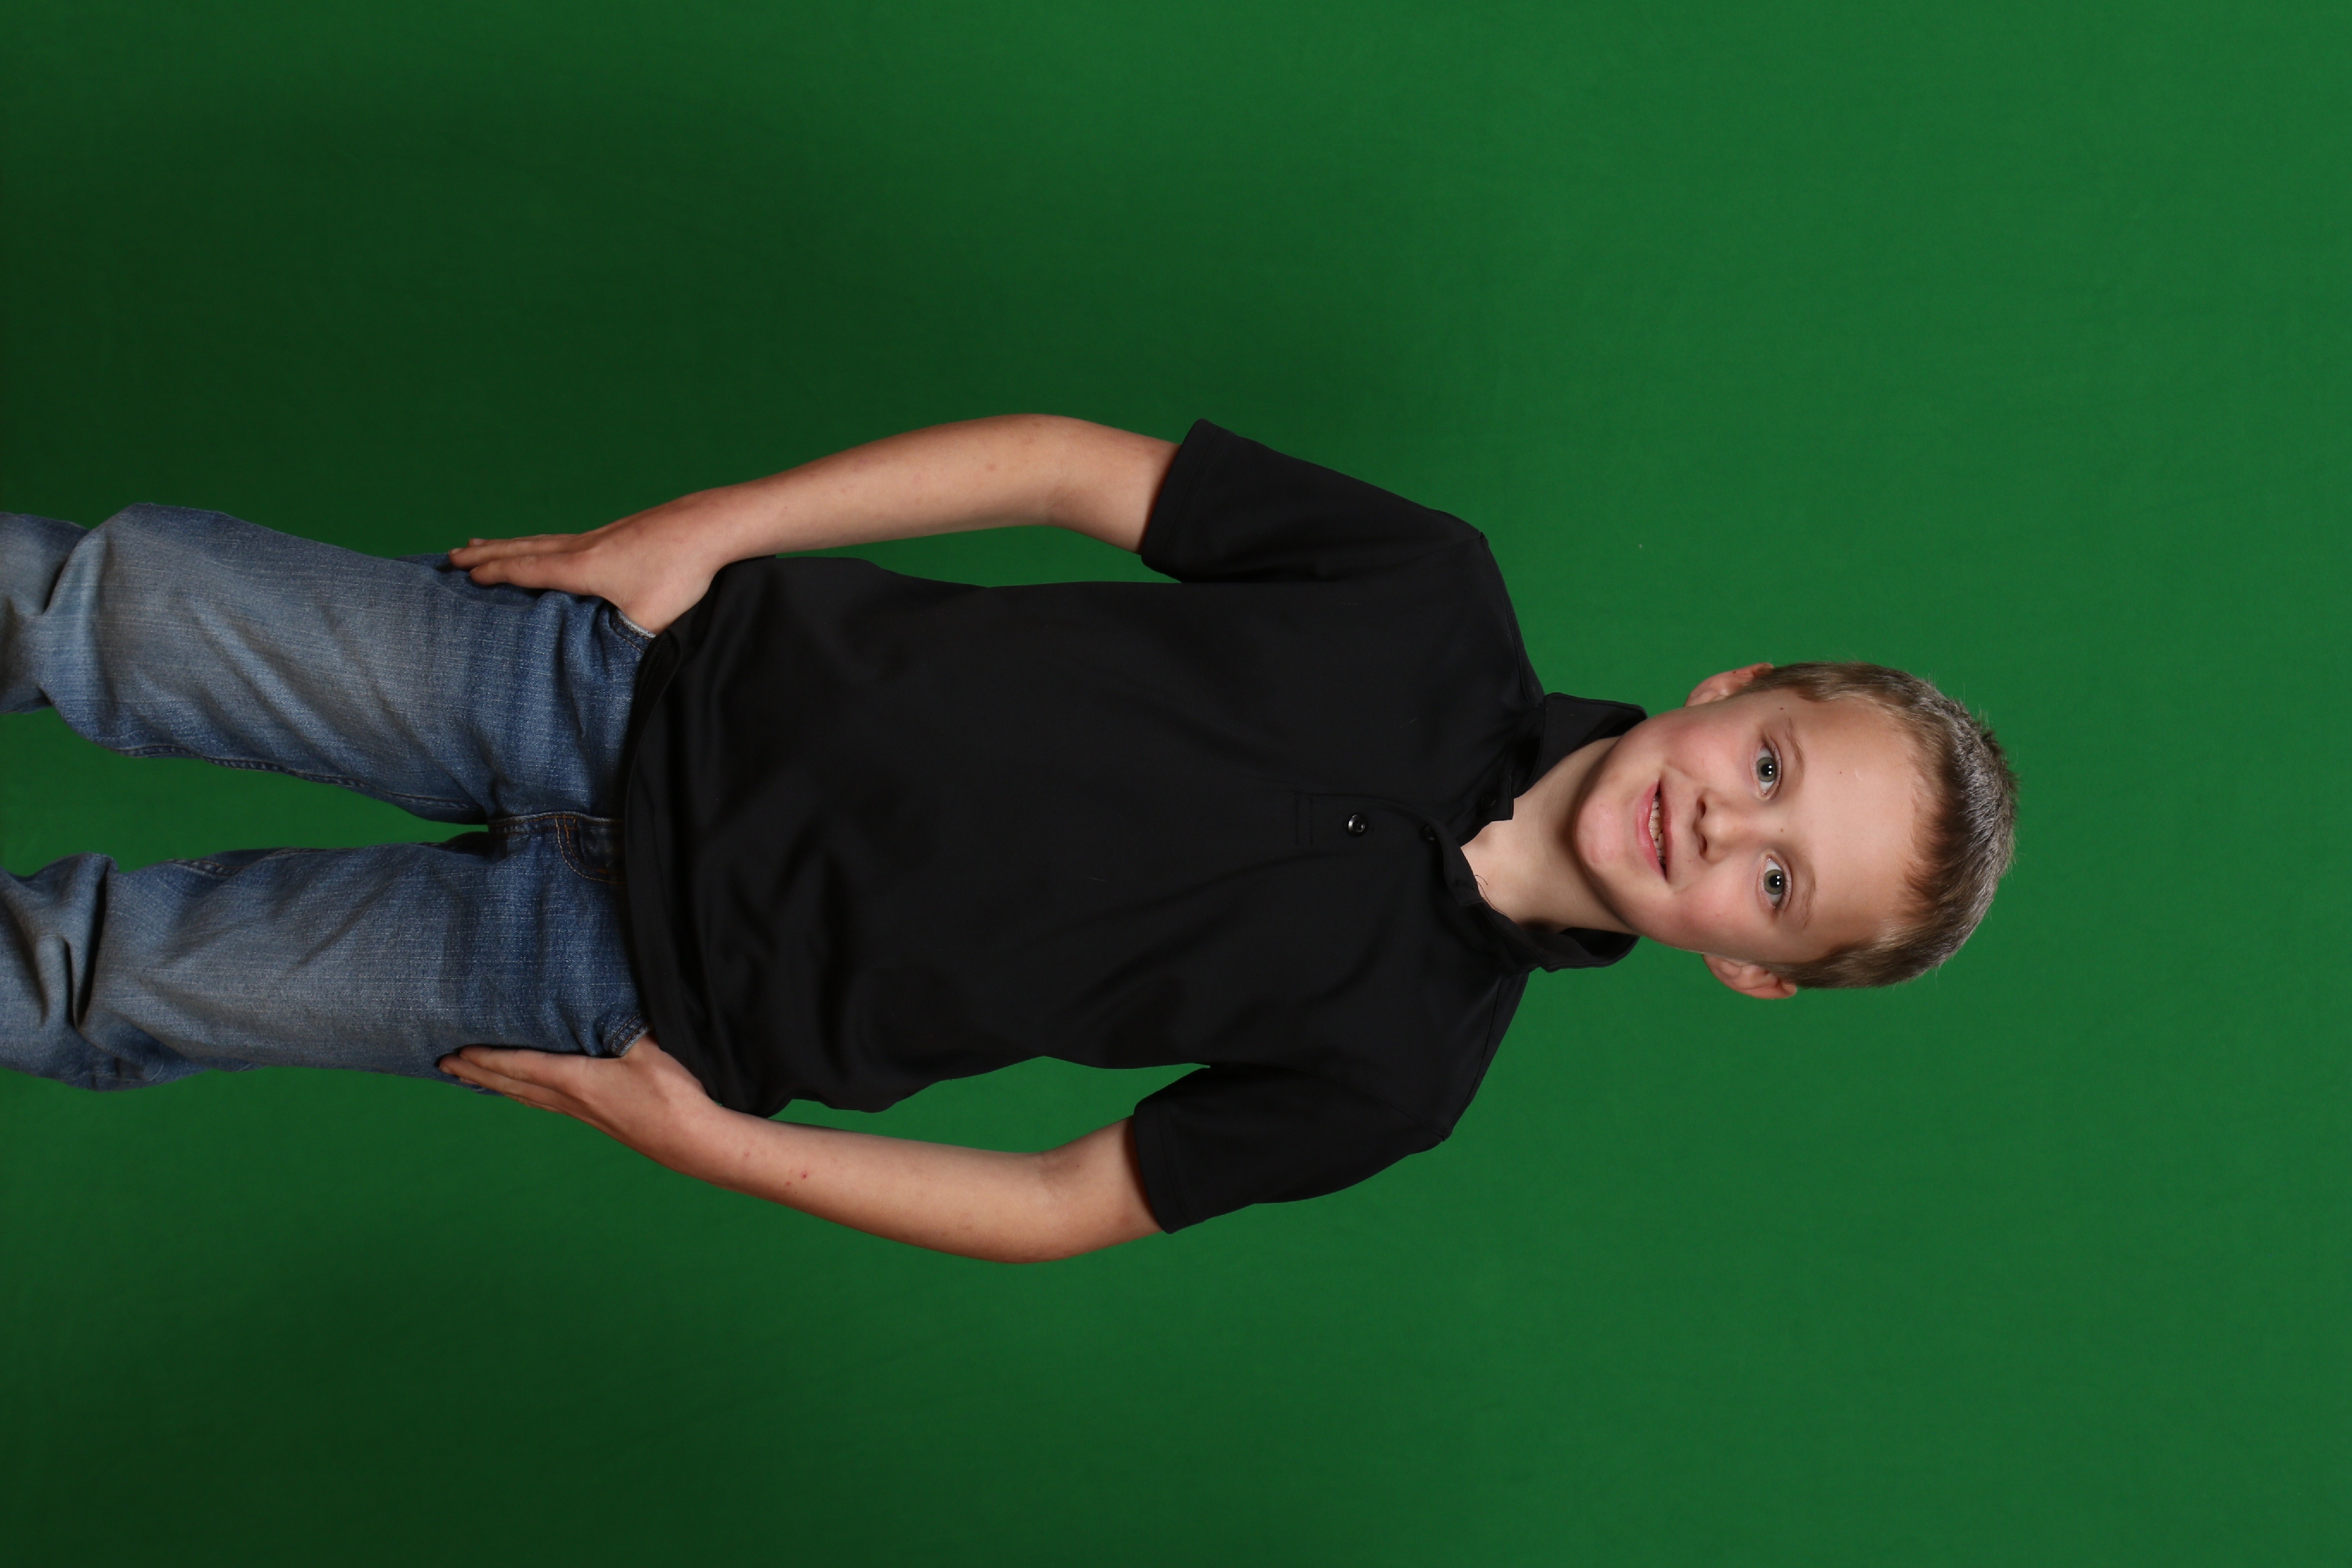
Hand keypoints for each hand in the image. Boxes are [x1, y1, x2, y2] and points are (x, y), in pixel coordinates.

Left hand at [439, 1036, 726, 1176]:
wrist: (689, 1140)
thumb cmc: (671, 1095)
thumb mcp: (647, 1051)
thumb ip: (621, 1027)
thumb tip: (603, 1004)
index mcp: (576, 1080)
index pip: (520, 1065)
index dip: (486, 1058)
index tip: (456, 1053)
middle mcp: (571, 1100)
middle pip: (512, 1084)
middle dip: (478, 1072)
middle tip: (445, 1064)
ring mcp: (582, 1113)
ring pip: (526, 1097)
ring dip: (496, 1085)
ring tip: (472, 1078)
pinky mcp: (596, 1119)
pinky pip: (545, 1103)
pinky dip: (523, 1094)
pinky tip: (527, 1093)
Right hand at [449, 485, 762, 633]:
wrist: (710, 526)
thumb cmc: (680, 571)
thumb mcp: (650, 618)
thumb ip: (625, 645)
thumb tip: (610, 673)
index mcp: (582, 567)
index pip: (526, 570)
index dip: (494, 574)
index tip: (463, 576)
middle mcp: (583, 547)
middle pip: (523, 549)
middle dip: (487, 555)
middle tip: (452, 555)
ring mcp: (600, 536)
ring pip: (542, 540)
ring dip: (509, 544)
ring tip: (483, 544)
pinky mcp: (618, 533)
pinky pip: (565, 539)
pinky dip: (541, 543)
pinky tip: (546, 547)